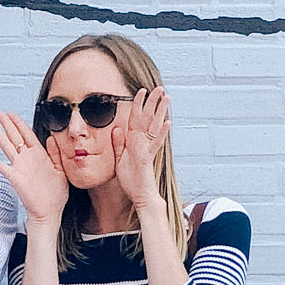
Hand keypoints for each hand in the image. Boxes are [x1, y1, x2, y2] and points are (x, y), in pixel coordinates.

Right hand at [0, 111, 70, 225]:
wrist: (50, 212)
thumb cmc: (56, 195)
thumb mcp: (61, 171)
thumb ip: (56, 154)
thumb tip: (51, 138)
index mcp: (39, 155)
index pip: (27, 134)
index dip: (19, 123)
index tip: (12, 114)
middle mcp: (27, 159)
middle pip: (14, 136)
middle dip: (6, 123)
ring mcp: (20, 167)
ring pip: (7, 146)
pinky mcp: (15, 178)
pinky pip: (1, 166)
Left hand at [112, 85, 170, 209]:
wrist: (140, 196)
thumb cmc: (131, 180)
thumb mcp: (119, 159)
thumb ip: (118, 144)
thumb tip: (117, 128)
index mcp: (134, 141)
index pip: (136, 118)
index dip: (138, 104)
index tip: (141, 91)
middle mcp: (142, 142)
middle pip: (148, 118)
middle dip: (153, 102)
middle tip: (160, 88)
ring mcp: (147, 149)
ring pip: (155, 126)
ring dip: (161, 112)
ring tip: (167, 98)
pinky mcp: (148, 158)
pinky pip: (156, 143)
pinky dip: (162, 133)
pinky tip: (168, 123)